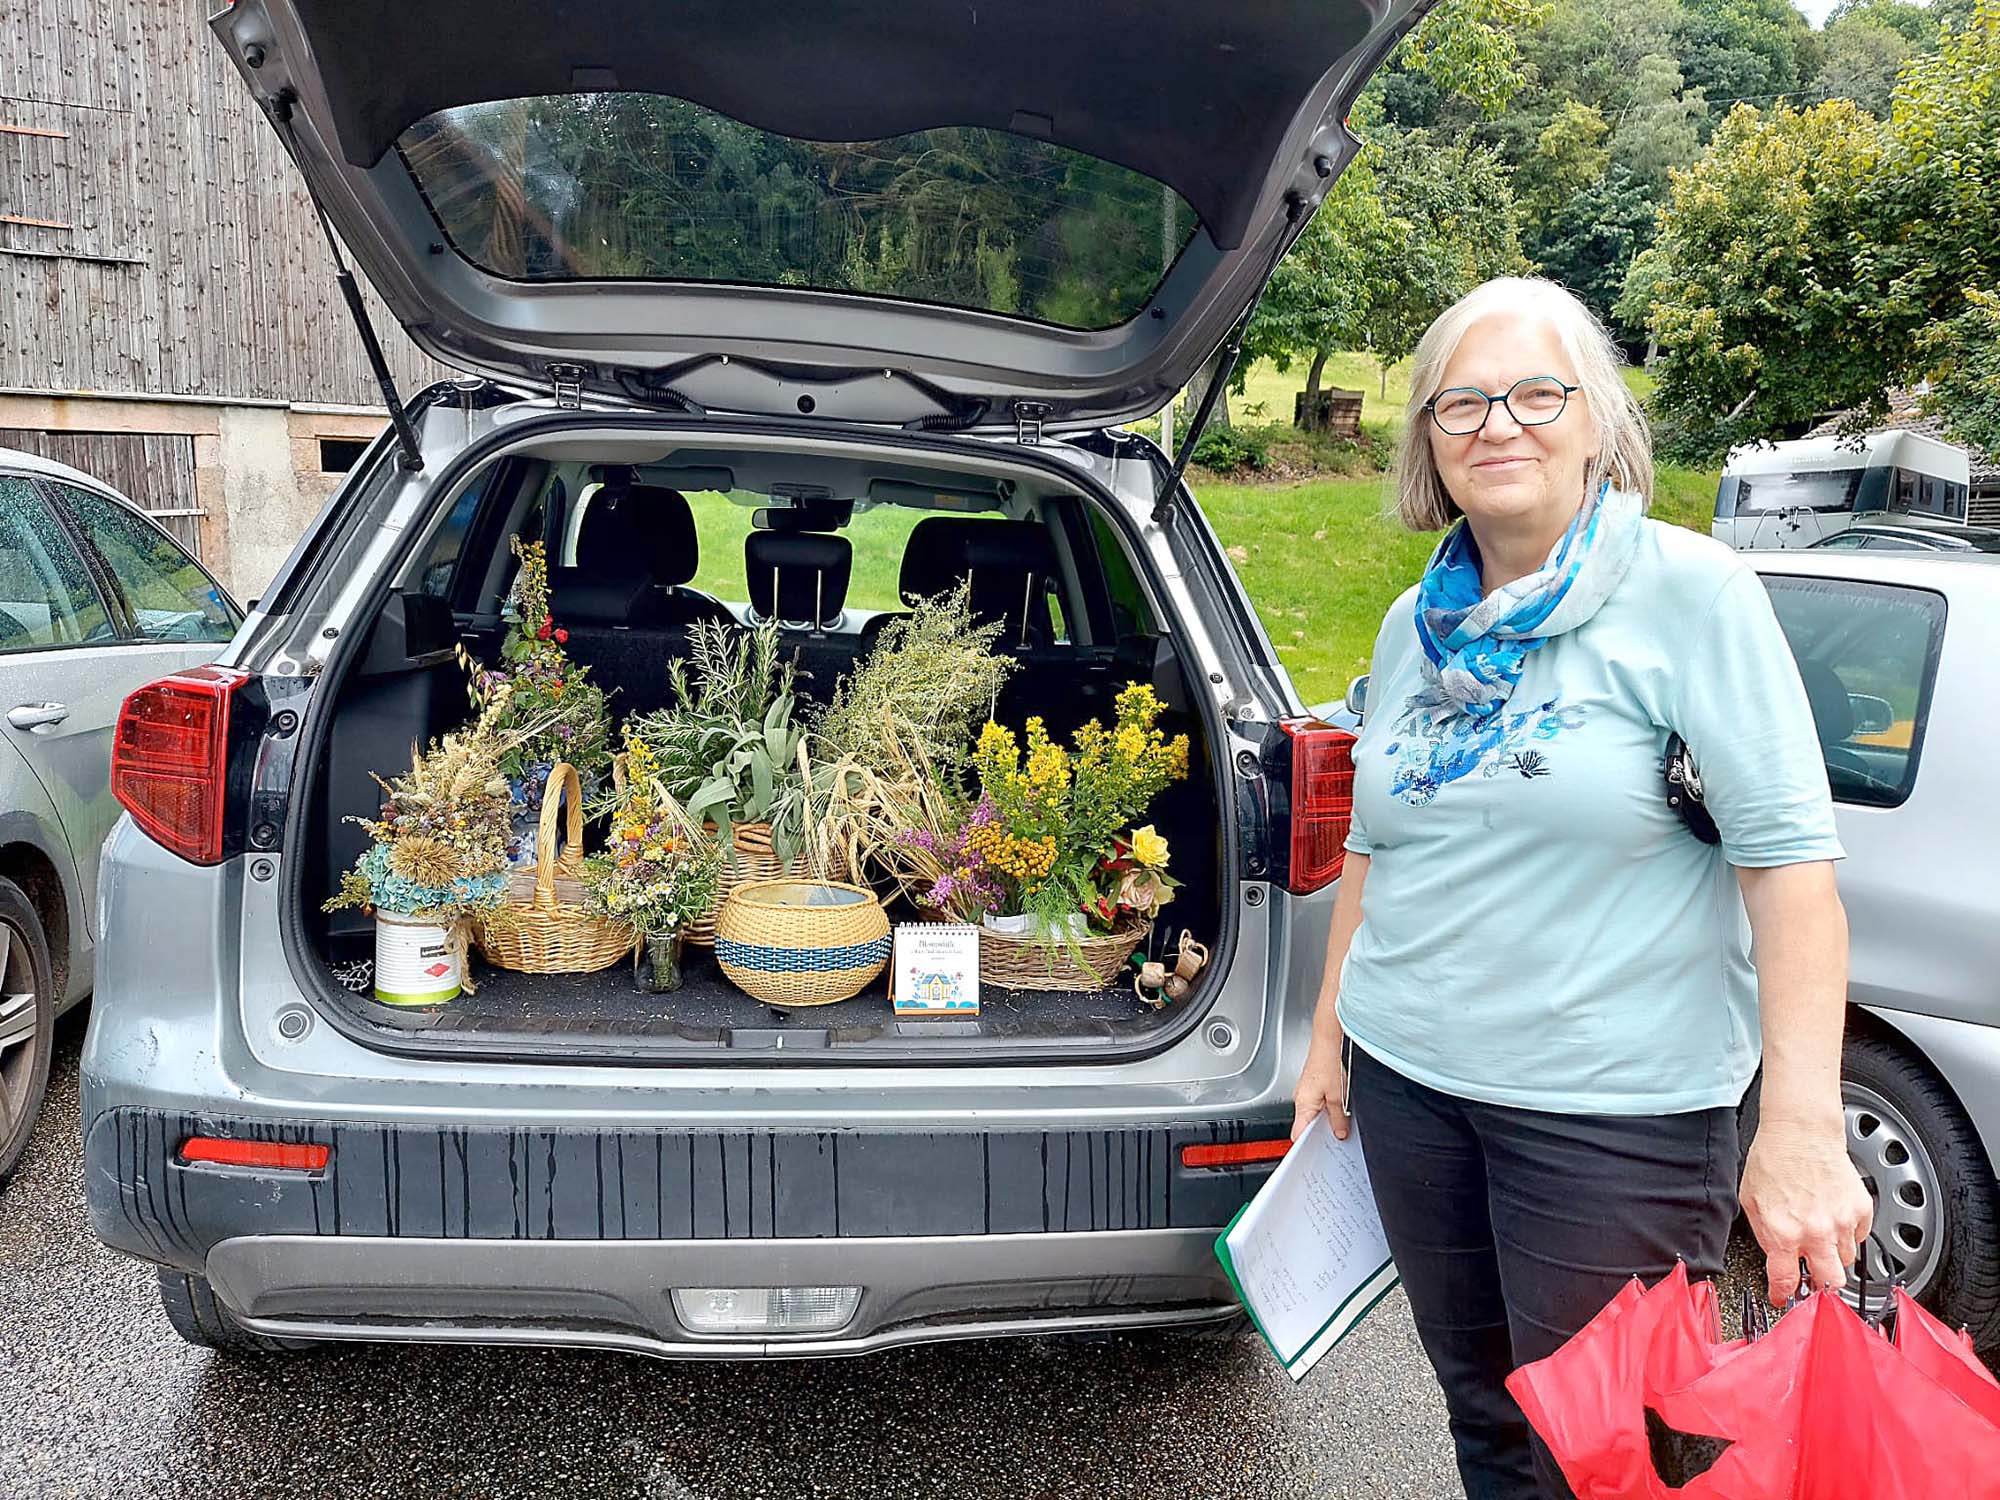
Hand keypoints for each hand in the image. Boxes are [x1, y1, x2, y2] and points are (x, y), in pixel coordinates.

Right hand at [1291, 1034, 1349, 1140]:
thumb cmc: (1328, 1062)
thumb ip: (1338, 1118)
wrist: (1328, 1039)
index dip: (1307, 1146)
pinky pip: (1317, 1102)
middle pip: (1307, 1125)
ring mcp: (1305, 1091)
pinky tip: (1340, 1104)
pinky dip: (1327, 1107)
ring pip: (1314, 1113)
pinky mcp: (1312, 1084)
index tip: (1318, 1153)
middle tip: (1337, 1136)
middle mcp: (1300, 1099)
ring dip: (1326, 1118)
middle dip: (1321, 1132)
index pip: (1298, 1134)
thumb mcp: (1339, 1096)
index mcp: (1302, 1105)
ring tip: (1341, 1118)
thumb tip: (1339, 1133)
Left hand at [1740, 1115, 1873, 1304]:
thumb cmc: (1773, 1160)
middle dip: (1822, 1288)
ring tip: (1820, 1234)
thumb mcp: (1751, 1202)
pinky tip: (1832, 1216)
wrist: (1801, 1132)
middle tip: (1814, 1281)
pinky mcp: (1862, 1211)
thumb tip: (1776, 1260)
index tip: (1783, 1298)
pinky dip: (1847, 1233)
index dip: (1783, 1295)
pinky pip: (1859, 1237)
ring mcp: (1842, 1223)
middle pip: (1831, 1284)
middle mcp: (1816, 1232)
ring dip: (1833, 1255)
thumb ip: (1765, 1235)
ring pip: (1846, 1260)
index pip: (1785, 1282)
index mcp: (1783, 1233)